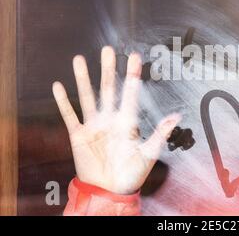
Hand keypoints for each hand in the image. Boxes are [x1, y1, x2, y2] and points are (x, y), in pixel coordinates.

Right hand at [52, 46, 180, 194]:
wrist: (110, 191)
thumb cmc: (131, 174)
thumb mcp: (149, 153)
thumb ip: (160, 133)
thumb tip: (177, 116)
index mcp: (127, 122)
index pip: (130, 93)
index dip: (132, 75)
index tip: (134, 57)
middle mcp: (110, 119)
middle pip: (108, 89)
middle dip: (108, 69)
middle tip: (108, 50)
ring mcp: (94, 126)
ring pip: (87, 97)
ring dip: (83, 79)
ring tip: (79, 60)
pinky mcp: (79, 136)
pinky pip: (69, 116)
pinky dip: (63, 102)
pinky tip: (58, 87)